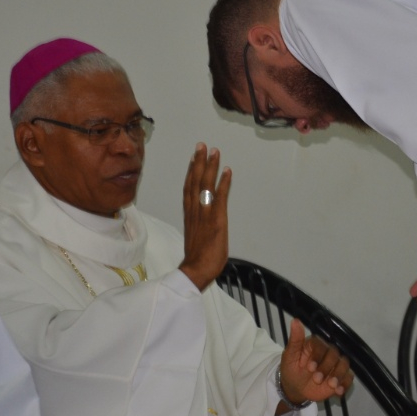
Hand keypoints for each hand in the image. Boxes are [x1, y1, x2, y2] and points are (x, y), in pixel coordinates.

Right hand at [179, 143, 231, 290]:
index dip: (191, 171)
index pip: (189, 188)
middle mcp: (195, 211)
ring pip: (205, 185)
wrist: (196, 270)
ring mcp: (205, 214)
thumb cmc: (197, 258)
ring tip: (214, 151)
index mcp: (190, 215)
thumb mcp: (196, 237)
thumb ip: (198, 224)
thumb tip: (201, 220)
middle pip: (195, 181)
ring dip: (210, 167)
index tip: (194, 157)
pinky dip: (224, 183)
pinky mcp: (216, 220)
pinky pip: (220, 197)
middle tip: (202, 145)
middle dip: (199, 162)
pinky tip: (228, 171)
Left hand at [277, 319, 353, 413]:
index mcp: (316, 344)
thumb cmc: (292, 369)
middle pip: (335, 355)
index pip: (322, 345)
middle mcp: (328, 352)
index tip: (309, 368)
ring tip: (330, 386)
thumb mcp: (290, 356)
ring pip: (344, 364)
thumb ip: (295, 340)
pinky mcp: (341, 377)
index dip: (318, 356)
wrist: (295, 387)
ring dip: (338, 375)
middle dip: (327, 367)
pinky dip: (346, 384)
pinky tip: (338, 392)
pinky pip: (349, 377)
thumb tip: (295, 320)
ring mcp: (336, 365)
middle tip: (316, 379)